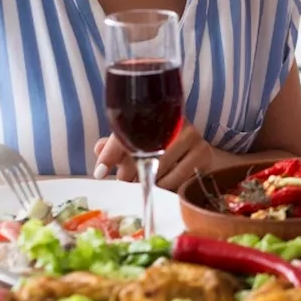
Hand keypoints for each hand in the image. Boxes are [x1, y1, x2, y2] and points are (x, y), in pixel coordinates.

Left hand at [94, 122, 214, 191]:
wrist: (195, 152)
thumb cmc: (160, 147)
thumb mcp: (136, 143)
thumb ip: (115, 146)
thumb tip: (98, 150)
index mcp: (155, 113)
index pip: (129, 131)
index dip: (111, 153)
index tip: (100, 173)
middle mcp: (175, 121)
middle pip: (143, 154)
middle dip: (128, 174)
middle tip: (125, 180)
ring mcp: (192, 137)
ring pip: (158, 171)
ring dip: (146, 183)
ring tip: (146, 182)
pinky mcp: (203, 154)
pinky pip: (175, 181)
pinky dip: (164, 188)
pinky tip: (162, 184)